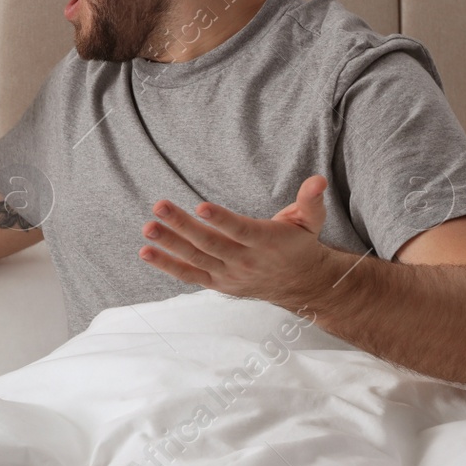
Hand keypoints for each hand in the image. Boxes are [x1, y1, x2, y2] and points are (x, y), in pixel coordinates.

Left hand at [137, 174, 334, 308]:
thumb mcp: (311, 221)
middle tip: (159, 206)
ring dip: (169, 244)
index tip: (201, 206)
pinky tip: (146, 251)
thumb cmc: (300, 245)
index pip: (241, 230)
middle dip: (183, 225)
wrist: (301, 285)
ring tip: (147, 228)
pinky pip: (189, 275)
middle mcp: (245, 261)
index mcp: (266, 242)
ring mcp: (229, 274)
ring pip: (196, 259)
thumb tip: (318, 179)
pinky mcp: (218, 283)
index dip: (221, 220)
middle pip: (210, 243)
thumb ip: (310, 200)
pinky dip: (167, 265)